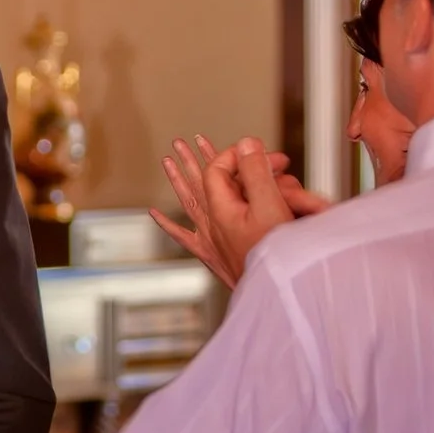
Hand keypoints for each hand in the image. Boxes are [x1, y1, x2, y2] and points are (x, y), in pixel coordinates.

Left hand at [154, 136, 325, 287]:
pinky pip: (182, 236)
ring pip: (188, 202)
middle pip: (196, 183)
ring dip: (178, 180)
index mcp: (222, 210)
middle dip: (191, 160)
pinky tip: (154, 215)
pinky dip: (167, 224)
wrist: (278, 291)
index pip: (217, 170)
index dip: (234, 156)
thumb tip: (245, 144)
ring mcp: (209, 240)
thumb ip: (256, 172)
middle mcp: (210, 224)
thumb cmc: (279, 253)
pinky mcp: (211, 257)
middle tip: (180, 142)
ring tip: (166, 162)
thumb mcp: (273, 205)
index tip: (257, 152)